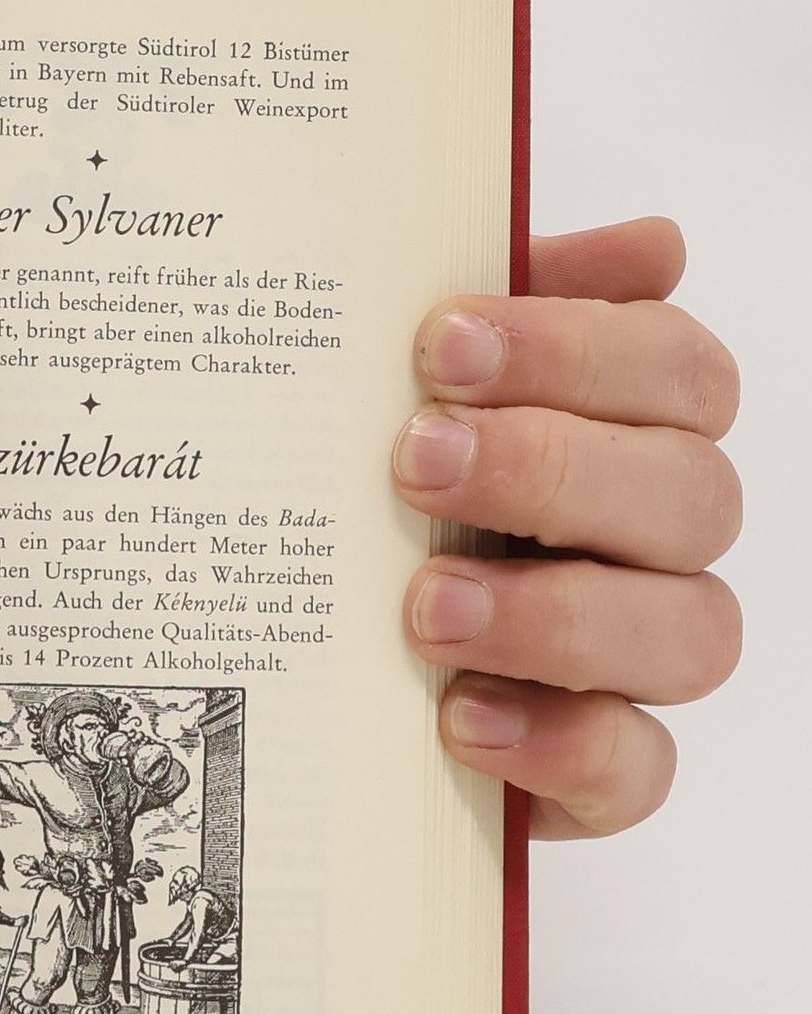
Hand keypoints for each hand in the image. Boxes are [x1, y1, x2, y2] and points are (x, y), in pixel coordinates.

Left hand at [394, 219, 739, 837]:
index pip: (674, 369)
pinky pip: (636, 769)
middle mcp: (655, 543)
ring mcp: (638, 663)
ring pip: (688, 632)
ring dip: (553, 612)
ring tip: (422, 605)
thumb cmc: (380, 498)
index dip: (575, 346)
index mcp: (628, 431)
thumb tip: (650, 242)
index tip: (438, 340)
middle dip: (550, 467)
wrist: (324, 667)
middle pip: (689, 492)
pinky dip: (558, 743)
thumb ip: (504, 313)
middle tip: (412, 460)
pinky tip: (459, 716)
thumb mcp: (409, 394)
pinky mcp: (600, 771)